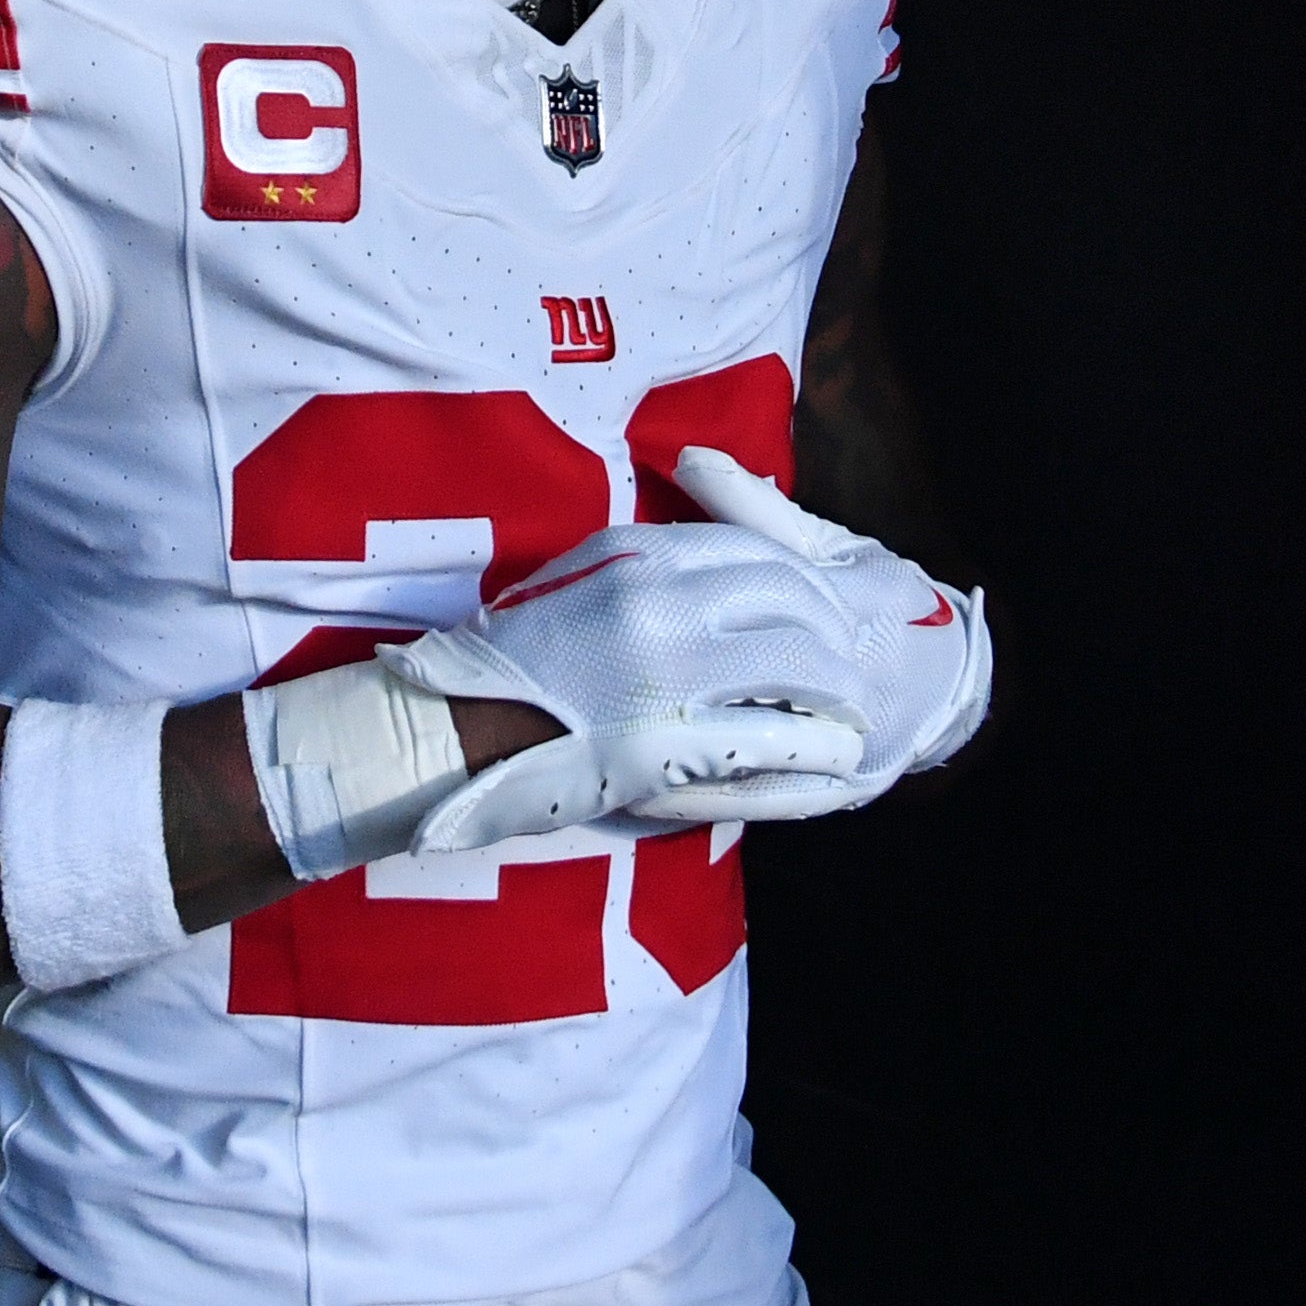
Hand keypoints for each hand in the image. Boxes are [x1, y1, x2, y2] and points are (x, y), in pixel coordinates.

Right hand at [384, 450, 988, 849]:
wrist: (449, 724)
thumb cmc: (505, 661)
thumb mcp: (572, 581)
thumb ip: (641, 569)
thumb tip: (699, 569)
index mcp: (637, 551)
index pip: (756, 549)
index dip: (804, 582)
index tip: (823, 606)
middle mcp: (660, 597)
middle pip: (792, 598)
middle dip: (835, 631)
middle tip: (855, 659)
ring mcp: (669, 669)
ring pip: (799, 662)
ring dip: (840, 689)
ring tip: (856, 711)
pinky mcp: (669, 737)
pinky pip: (774, 736)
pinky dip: (819, 746)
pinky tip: (840, 756)